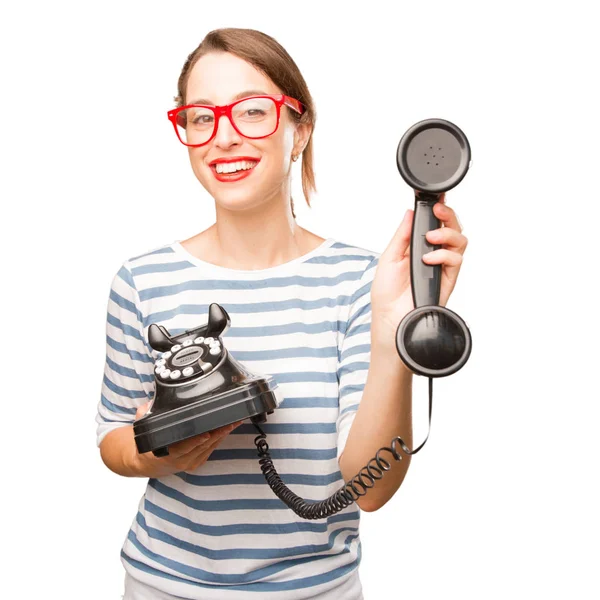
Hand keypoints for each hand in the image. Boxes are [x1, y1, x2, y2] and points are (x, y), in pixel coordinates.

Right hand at [133, 401, 243, 476]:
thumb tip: (148, 405)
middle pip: (202, 445)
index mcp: (166, 453)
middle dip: (218, 432)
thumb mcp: (142, 428)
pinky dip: (219, 439)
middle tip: (230, 421)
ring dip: (223, 435)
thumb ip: (144, 415)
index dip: (196, 441)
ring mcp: (190, 462)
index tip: (207, 433)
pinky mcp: (198, 462)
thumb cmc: (148, 444)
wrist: (148, 463)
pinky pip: (211, 450)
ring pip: (210, 447)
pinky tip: (227, 428)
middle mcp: (180, 460)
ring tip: (234, 422)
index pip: (183, 447)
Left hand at [370, 194, 467, 346]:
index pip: (434, 223)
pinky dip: (443, 254)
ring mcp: (442, 266)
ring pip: (460, 241)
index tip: (435, 199)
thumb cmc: (387, 292)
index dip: (439, 210)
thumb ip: (401, 235)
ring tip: (431, 238)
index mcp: (418, 247)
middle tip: (438, 210)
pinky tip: (429, 259)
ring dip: (447, 233)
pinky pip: (456, 259)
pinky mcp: (448, 279)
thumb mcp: (389, 257)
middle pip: (452, 227)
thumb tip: (409, 213)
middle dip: (448, 215)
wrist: (390, 317)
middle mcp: (433, 254)